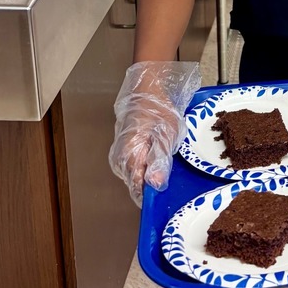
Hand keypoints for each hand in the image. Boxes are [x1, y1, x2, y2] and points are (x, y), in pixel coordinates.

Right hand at [109, 62, 200, 204]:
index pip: (137, 188)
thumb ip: (159, 161)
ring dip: (149, 173)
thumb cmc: (157, 110)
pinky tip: (155, 155)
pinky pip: (134, 166)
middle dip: (152, 183)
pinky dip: (145, 165)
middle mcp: (120, 159)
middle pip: (136, 183)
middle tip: (168, 173)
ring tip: (163, 160)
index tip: (164, 195)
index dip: (152, 194)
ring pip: (135, 175)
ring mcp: (119, 156)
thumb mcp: (166, 135)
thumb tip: (155, 184)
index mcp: (129, 156)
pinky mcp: (123, 151)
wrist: (147, 92)